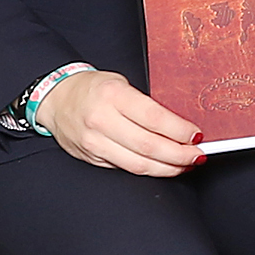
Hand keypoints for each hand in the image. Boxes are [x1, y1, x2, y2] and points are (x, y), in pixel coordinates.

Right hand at [45, 70, 204, 176]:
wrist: (56, 99)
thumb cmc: (93, 89)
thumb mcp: (121, 84)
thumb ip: (146, 105)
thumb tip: (180, 126)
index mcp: (113, 96)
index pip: (154, 118)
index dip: (180, 131)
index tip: (197, 135)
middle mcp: (102, 121)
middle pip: (149, 146)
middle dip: (180, 155)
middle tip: (198, 155)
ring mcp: (95, 143)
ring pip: (138, 164)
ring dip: (168, 168)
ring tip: (186, 164)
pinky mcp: (92, 159)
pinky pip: (126, 168)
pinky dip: (149, 170)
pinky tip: (163, 167)